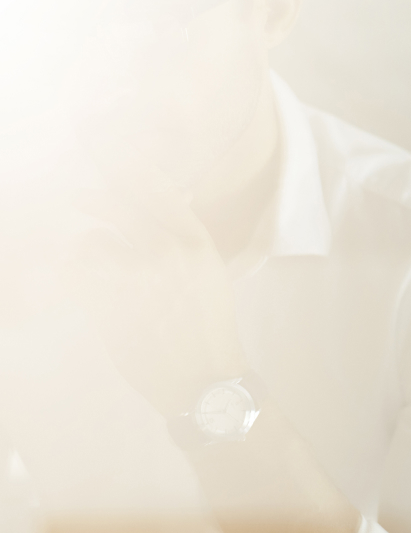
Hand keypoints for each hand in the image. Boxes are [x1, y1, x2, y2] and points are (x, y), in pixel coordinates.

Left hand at [61, 151, 246, 419]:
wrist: (202, 380)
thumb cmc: (207, 331)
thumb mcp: (211, 276)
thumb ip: (185, 241)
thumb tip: (155, 210)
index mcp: (198, 244)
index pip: (158, 189)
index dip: (131, 167)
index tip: (113, 151)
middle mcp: (167, 250)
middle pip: (118, 203)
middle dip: (94, 197)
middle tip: (77, 196)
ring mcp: (135, 273)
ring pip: (93, 239)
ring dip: (92, 252)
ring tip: (105, 276)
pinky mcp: (107, 299)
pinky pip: (78, 271)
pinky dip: (79, 278)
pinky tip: (94, 293)